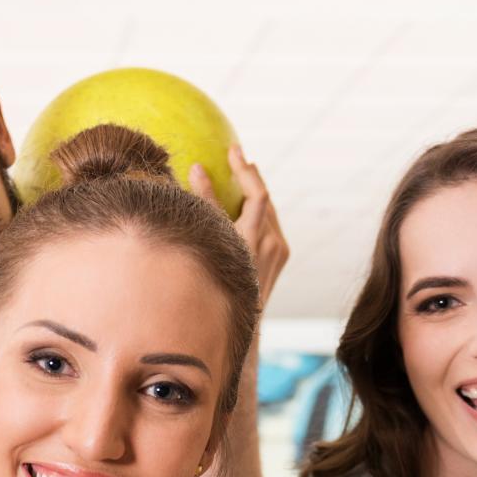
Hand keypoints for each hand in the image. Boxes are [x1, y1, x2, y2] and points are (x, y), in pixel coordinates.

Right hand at [189, 146, 287, 308]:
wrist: (242, 327)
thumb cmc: (215, 286)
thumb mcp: (209, 244)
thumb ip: (204, 207)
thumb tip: (195, 170)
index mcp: (254, 241)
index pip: (257, 194)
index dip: (244, 170)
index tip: (232, 149)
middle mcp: (272, 244)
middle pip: (265, 198)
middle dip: (250, 176)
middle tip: (236, 157)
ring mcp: (279, 251)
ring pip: (268, 211)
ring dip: (254, 192)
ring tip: (240, 177)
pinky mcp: (281, 256)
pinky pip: (270, 224)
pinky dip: (258, 211)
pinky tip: (244, 206)